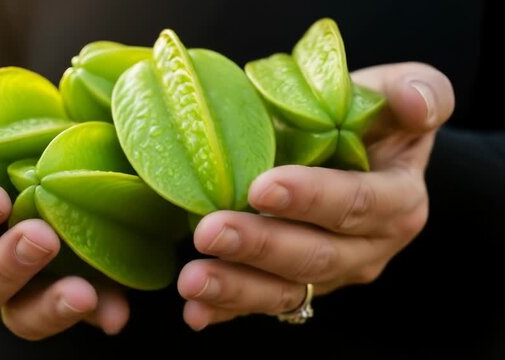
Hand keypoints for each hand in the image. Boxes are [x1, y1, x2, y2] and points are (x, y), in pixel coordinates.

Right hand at [0, 74, 128, 338]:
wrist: (31, 149)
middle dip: (7, 266)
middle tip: (41, 237)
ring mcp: (24, 282)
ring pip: (24, 312)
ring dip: (51, 305)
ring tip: (83, 293)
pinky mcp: (68, 284)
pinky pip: (79, 310)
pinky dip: (98, 312)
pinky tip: (116, 312)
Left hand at [177, 62, 454, 329]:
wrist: (358, 153)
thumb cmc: (373, 119)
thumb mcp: (403, 91)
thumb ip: (422, 92)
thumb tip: (414, 103)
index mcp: (396, 201)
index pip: (356, 203)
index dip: (312, 199)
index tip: (262, 188)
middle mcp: (367, 248)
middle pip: (315, 255)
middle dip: (260, 246)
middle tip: (210, 232)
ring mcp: (331, 273)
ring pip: (288, 290)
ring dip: (237, 288)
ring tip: (193, 280)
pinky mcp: (301, 285)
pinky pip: (265, 303)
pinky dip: (228, 309)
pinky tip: (196, 311)